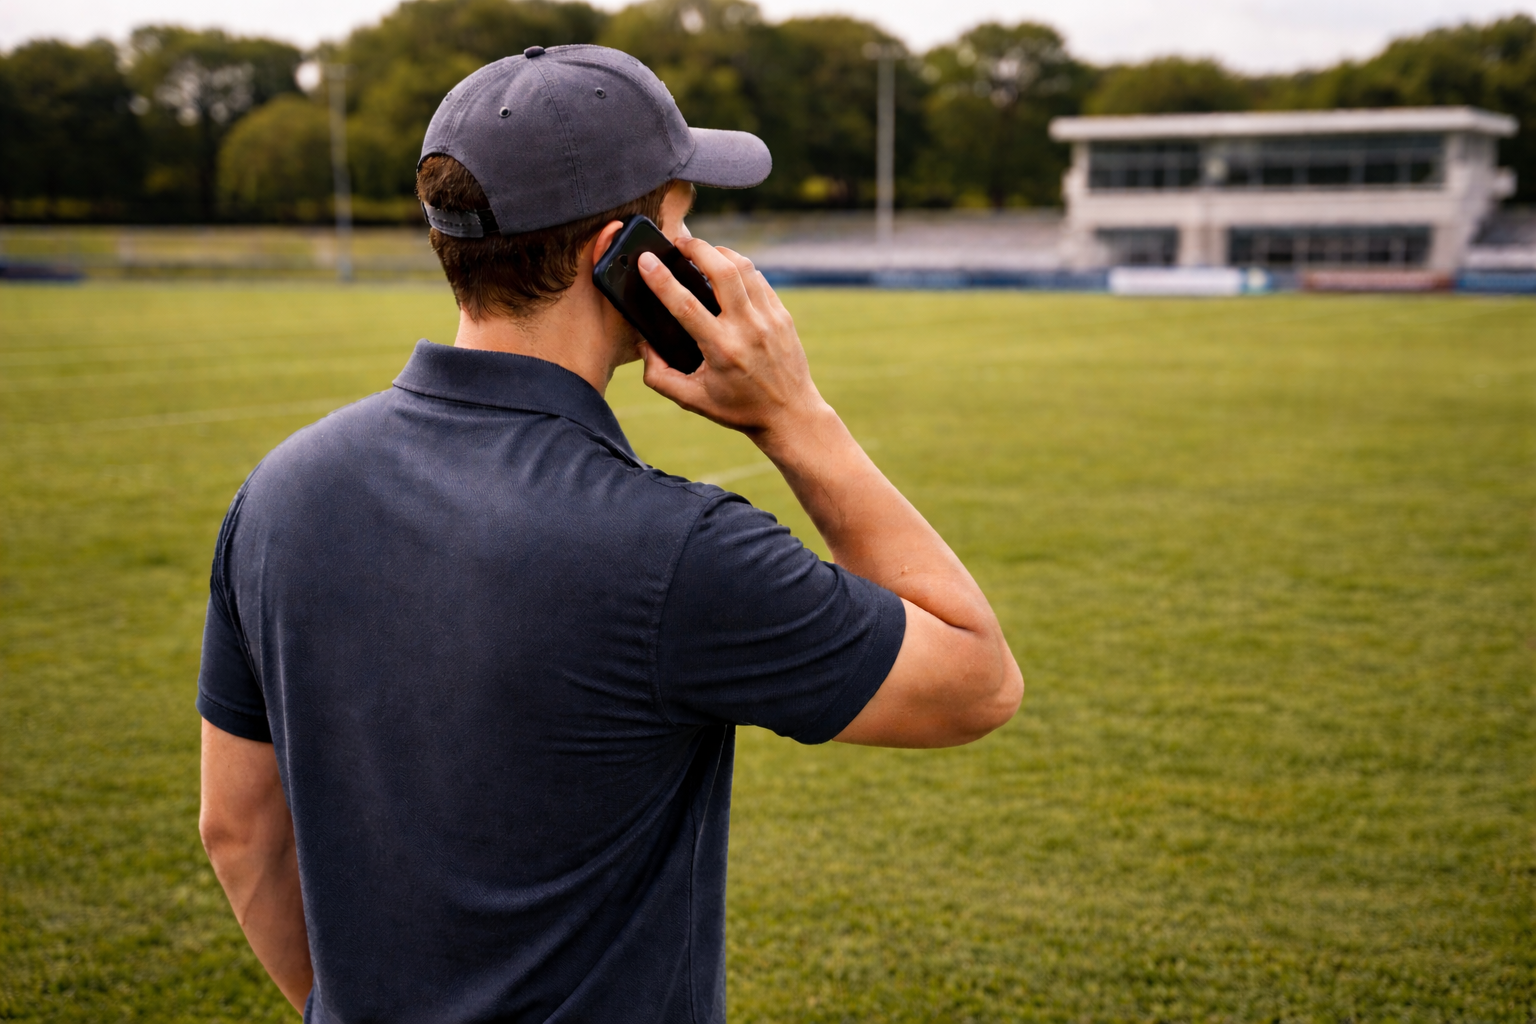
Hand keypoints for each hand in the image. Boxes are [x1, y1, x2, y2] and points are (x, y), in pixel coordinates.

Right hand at [636, 239, 830, 443]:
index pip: (685, 304)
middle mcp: (747, 329)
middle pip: (721, 270)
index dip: (661, 279)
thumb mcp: (693, 400)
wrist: (790, 415)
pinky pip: (759, 279)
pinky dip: (740, 268)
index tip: (645, 261)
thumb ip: (660, 376)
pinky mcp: (782, 315)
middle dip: (696, 248)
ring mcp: (769, 319)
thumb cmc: (739, 409)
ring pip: (744, 267)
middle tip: (678, 242)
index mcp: (721, 349)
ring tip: (701, 251)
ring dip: (719, 252)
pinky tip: (726, 269)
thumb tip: (644, 346)